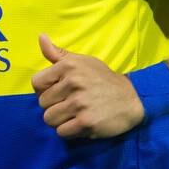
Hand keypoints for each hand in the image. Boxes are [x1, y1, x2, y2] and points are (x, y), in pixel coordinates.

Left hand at [31, 33, 145, 138]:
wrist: (132, 99)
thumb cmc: (103, 79)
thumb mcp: (82, 61)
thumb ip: (58, 53)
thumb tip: (41, 37)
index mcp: (68, 66)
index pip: (36, 83)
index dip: (44, 90)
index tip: (58, 92)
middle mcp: (73, 83)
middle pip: (42, 103)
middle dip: (54, 106)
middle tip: (70, 104)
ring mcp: (79, 103)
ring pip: (49, 119)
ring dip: (60, 120)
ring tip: (74, 115)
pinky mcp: (86, 122)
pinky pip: (61, 132)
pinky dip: (69, 131)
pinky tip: (80, 124)